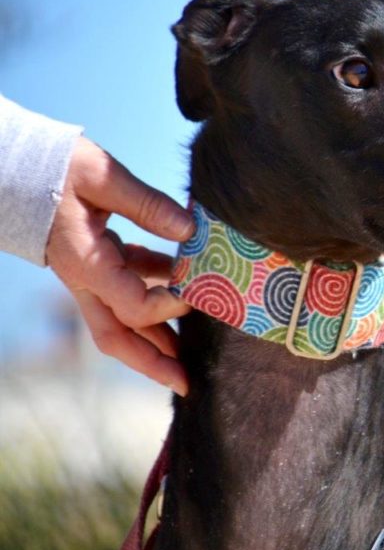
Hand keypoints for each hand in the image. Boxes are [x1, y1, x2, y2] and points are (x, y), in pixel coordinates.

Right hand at [46, 137, 193, 395]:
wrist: (11, 164)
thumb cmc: (54, 167)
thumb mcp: (102, 176)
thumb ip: (148, 204)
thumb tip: (192, 228)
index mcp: (88, 265)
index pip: (134, 306)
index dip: (169, 306)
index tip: (199, 292)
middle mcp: (86, 280)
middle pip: (118, 337)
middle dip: (152, 363)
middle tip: (187, 385)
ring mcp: (88, 275)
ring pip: (123, 318)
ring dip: (157, 334)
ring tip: (195, 345)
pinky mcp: (93, 261)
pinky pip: (126, 287)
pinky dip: (154, 289)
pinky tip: (183, 280)